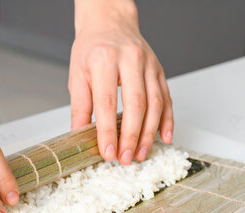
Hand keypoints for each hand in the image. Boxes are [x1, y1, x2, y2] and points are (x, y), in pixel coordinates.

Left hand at [69, 0, 172, 164]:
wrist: (110, 22)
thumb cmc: (91, 49)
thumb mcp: (77, 75)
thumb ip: (80, 107)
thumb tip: (80, 136)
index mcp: (104, 60)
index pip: (107, 103)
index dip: (107, 131)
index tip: (108, 152)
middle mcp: (130, 59)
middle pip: (135, 104)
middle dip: (131, 136)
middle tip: (126, 158)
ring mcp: (149, 64)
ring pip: (154, 103)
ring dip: (148, 133)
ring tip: (140, 153)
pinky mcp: (160, 70)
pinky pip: (167, 98)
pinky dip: (167, 121)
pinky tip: (163, 138)